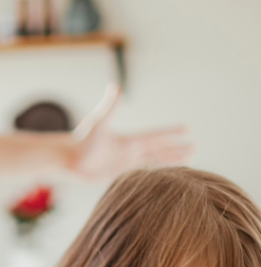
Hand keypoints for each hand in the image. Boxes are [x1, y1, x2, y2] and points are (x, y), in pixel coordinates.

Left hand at [69, 83, 193, 178]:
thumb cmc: (82, 141)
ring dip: (168, 164)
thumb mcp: (99, 124)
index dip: (171, 133)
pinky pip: (140, 177)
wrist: (70, 159)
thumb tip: (116, 86)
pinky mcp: (119, 177)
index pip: (156, 136)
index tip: (188, 129)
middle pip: (159, 151)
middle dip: (177, 150)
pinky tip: (161, 179)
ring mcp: (125, 165)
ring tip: (184, 165)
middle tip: (196, 148)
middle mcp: (130, 152)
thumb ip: (109, 107)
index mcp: (129, 141)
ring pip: (152, 165)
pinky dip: (152, 177)